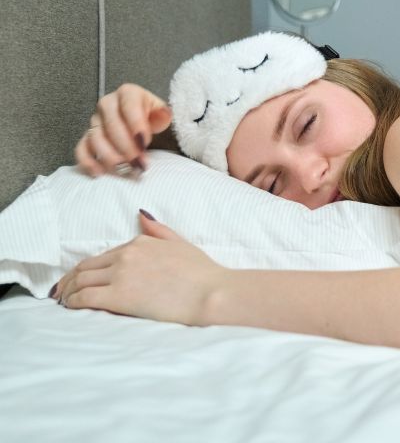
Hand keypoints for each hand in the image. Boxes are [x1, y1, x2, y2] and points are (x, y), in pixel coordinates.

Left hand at [52, 210, 227, 326]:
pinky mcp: (118, 295)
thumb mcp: (182, 244)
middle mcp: (127, 254)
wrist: (211, 293)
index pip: (104, 256)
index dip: (88, 268)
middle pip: (86, 266)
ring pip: (81, 280)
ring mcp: (121, 274)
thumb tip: (141, 215)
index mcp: (141, 242)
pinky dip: (72, 301)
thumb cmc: (203, 273)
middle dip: (71, 279)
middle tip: (64, 291)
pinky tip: (70, 307)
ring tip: (65, 300)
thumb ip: (160, 231)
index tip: (82, 278)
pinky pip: (84, 297)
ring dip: (68, 290)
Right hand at [75, 83, 172, 176]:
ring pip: (96, 138)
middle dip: (126, 147)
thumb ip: (162, 114)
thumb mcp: (161, 113)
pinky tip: (99, 173)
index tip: (144, 143)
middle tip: (139, 163)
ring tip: (125, 170)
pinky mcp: (87, 136)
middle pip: (112, 125)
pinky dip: (88, 161)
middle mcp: (107, 104)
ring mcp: (95, 120)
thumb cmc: (150, 117)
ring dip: (110, 157)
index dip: (136, 126)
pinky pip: (81, 148)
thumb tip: (162, 114)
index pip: (129, 106)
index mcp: (127, 93)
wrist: (140, 121)